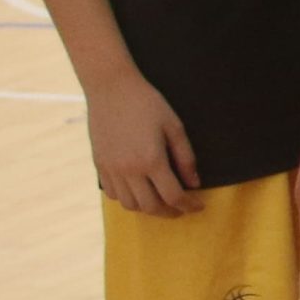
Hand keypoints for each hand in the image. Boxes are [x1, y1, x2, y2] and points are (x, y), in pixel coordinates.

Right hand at [89, 67, 201, 217]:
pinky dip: (128, 199)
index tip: (199, 206)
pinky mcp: (100, 165)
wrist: (111, 87)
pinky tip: (139, 191)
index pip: (173, 196)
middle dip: (170, 212)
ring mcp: (112, 169)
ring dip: (148, 208)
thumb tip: (194, 184)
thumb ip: (186, 158)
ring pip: (130, 205)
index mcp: (151, 160)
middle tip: (182, 208)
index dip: (189, 205)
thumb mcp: (174, 126)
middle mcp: (129, 170)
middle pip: (151, 206)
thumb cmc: (147, 103)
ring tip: (161, 201)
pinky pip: (113, 194)